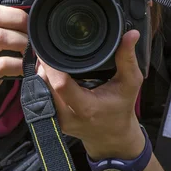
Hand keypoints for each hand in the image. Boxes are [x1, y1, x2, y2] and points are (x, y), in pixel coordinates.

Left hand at [37, 30, 145, 159]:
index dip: (51, 65)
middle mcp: (67, 116)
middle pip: (45, 85)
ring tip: (50, 59)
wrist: (112, 136)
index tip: (49, 49)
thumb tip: (131, 34)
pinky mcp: (51, 119)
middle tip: (49, 49)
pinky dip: (44, 83)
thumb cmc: (121, 109)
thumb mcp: (130, 83)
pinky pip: (41, 97)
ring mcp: (57, 120)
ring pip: (40, 90)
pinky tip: (50, 73)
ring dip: (43, 74)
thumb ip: (127, 59)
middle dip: (45, 66)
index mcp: (86, 108)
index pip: (60, 84)